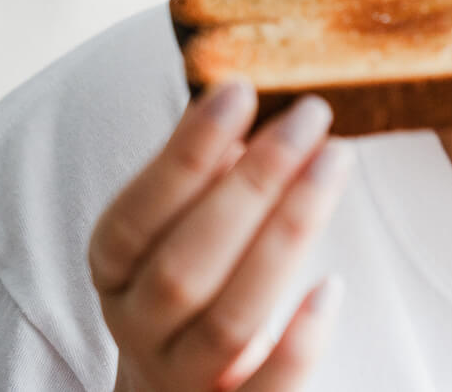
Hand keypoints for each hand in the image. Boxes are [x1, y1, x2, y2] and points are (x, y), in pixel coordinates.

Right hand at [89, 79, 351, 390]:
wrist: (177, 388)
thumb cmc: (191, 278)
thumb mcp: (177, 223)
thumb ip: (201, 170)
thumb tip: (236, 93)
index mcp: (115, 270)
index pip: (137, 215)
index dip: (185, 154)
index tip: (238, 89)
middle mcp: (139, 327)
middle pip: (187, 265)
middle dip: (253, 183)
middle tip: (311, 115)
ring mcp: (184, 378)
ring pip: (229, 320)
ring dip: (288, 235)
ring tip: (336, 162)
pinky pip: (266, 390)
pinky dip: (299, 343)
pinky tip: (332, 287)